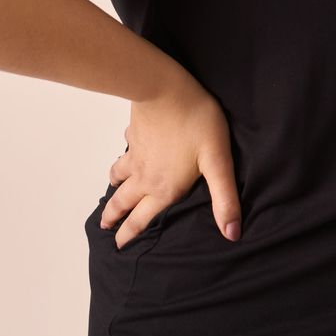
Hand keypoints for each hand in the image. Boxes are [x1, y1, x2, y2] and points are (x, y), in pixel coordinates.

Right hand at [100, 70, 241, 249]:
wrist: (164, 88)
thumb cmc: (195, 122)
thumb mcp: (217, 162)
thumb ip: (224, 198)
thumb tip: (232, 233)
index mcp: (164, 188)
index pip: (142, 220)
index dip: (129, 235)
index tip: (117, 246)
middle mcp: (145, 176)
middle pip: (124, 201)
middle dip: (114, 217)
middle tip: (104, 227)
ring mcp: (136, 154)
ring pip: (119, 175)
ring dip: (114, 186)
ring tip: (112, 190)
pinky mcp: (135, 134)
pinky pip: (125, 148)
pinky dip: (123, 155)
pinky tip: (127, 151)